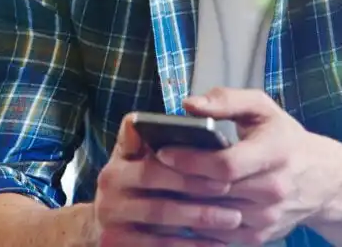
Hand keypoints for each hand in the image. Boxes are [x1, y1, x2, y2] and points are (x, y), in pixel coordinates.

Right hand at [93, 112, 245, 245]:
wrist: (108, 217)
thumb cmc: (137, 175)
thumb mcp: (138, 149)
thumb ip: (153, 131)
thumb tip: (186, 108)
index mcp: (118, 159)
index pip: (154, 163)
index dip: (189, 169)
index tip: (222, 171)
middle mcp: (108, 186)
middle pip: (159, 194)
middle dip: (199, 195)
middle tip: (232, 195)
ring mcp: (110, 218)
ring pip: (161, 222)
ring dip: (200, 221)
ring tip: (233, 219)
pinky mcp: (115, 242)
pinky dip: (190, 245)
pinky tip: (216, 242)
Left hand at [154, 88, 341, 244]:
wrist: (322, 180)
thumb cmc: (283, 137)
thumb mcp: (262, 108)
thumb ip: (226, 100)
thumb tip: (189, 104)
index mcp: (275, 152)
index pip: (226, 164)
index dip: (191, 160)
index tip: (163, 151)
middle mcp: (274, 189)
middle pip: (215, 192)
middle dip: (178, 182)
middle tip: (149, 170)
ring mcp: (268, 218)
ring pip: (213, 217)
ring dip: (182, 205)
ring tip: (157, 189)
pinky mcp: (260, 237)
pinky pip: (219, 236)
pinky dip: (195, 224)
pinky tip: (178, 209)